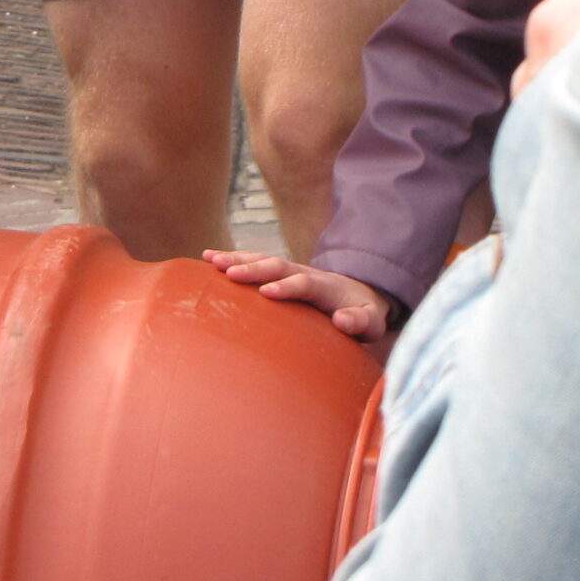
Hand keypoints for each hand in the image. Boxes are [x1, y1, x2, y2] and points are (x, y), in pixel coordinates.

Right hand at [204, 251, 396, 342]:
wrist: (358, 293)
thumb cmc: (361, 314)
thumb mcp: (370, 323)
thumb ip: (359, 322)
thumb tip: (342, 320)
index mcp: (326, 287)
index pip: (304, 283)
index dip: (287, 287)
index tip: (266, 292)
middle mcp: (305, 272)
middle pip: (278, 265)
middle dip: (253, 268)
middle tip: (229, 273)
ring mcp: (290, 269)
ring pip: (262, 259)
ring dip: (237, 258)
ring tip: (211, 260)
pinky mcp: (278, 272)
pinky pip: (255, 260)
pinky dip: (233, 257)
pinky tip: (208, 258)